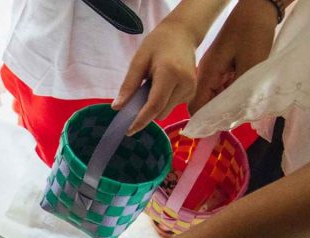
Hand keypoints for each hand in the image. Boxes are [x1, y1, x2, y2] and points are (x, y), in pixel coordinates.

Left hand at [114, 20, 197, 135]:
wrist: (183, 33)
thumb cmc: (158, 43)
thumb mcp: (139, 60)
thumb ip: (129, 85)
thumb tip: (117, 107)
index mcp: (170, 73)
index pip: (155, 105)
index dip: (141, 120)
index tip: (128, 131)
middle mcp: (184, 84)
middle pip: (160, 112)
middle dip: (145, 114)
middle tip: (132, 103)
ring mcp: (190, 89)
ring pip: (166, 112)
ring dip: (153, 108)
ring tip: (149, 87)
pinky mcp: (192, 92)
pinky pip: (172, 106)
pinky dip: (162, 103)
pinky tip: (159, 87)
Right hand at [189, 0, 278, 114]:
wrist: (258, 7)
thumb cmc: (253, 34)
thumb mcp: (250, 65)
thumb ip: (238, 93)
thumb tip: (229, 118)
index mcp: (207, 73)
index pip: (196, 107)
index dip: (205, 120)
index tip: (220, 127)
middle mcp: (206, 73)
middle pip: (204, 103)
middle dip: (218, 113)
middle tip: (238, 117)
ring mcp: (214, 68)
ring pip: (214, 95)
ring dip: (226, 103)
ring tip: (244, 105)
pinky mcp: (222, 65)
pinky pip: (221, 85)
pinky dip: (231, 92)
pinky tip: (245, 91)